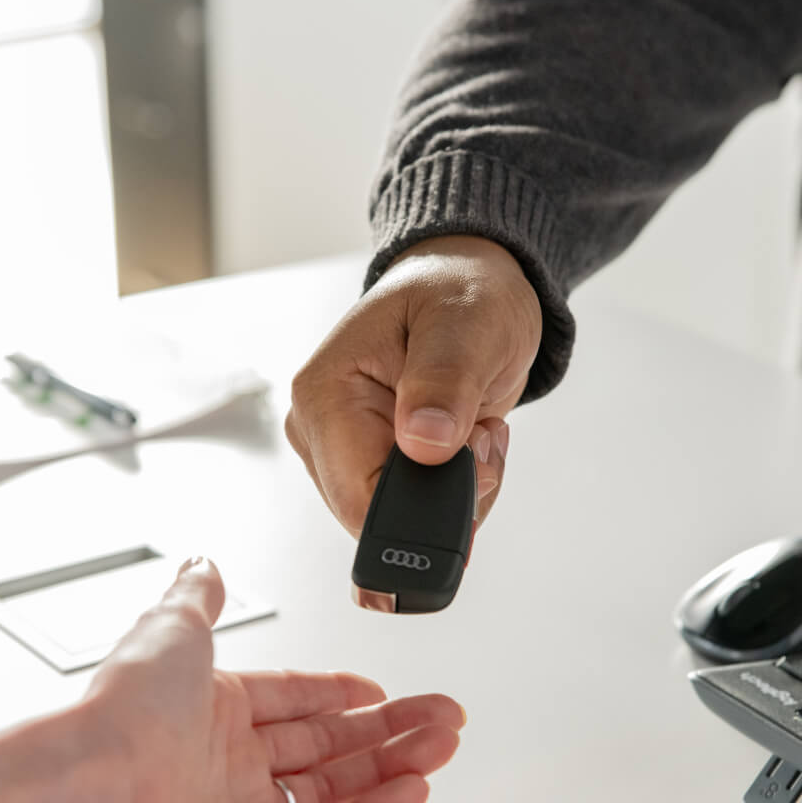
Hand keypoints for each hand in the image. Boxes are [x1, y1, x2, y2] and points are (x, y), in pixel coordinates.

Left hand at [80, 557, 464, 802]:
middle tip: (442, 716)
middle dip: (390, 727)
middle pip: (328, 741)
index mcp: (212, 705)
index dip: (339, 693)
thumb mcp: (171, 626)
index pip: (293, 697)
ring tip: (445, 744)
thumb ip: (199, 597)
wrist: (100, 792)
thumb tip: (202, 564)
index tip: (380, 692)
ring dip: (395, 764)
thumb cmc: (127, 709)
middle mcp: (230, 758)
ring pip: (338, 785)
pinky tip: (416, 789)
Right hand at [285, 235, 542, 535]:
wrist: (467, 285)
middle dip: (449, 490)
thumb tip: (425, 443)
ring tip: (474, 424)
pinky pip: (419, 507)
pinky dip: (459, 484)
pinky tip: (467, 437)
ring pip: (405, 518)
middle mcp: (321, 431)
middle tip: (479, 432)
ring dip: (460, 486)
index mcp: (324, 395)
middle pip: (382, 516)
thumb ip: (445, 383)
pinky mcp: (372, 463)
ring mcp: (344, 452)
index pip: (358, 498)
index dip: (426, 500)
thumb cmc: (459, 290)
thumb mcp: (466, 323)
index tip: (473, 456)